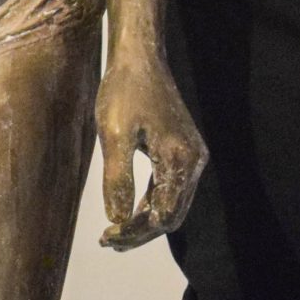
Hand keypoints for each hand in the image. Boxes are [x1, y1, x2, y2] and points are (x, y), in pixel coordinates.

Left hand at [95, 55, 203, 249]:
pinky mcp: (185, 152)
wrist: (140, 59)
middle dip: (140, 232)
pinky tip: (128, 212)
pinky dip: (150, 204)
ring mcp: (192, 157)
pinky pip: (170, 189)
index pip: (161, 216)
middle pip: (171, 215)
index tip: (107, 237)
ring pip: (172, 205)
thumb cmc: (123, 91)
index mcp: (178, 159)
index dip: (135, 233)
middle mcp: (193, 162)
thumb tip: (118, 219)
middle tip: (107, 240)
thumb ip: (117, 178)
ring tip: (114, 233)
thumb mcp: (113, 134)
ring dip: (145, 222)